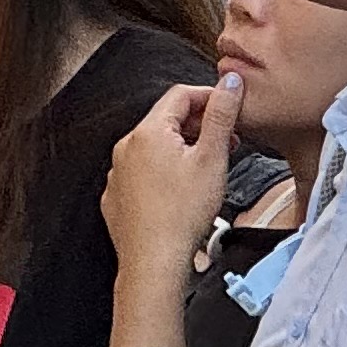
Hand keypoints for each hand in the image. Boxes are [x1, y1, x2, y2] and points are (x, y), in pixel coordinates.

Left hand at [106, 76, 243, 275]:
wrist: (153, 264)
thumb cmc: (182, 214)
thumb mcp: (212, 158)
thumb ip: (221, 114)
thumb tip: (230, 82)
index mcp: (148, 132)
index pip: (181, 94)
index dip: (210, 97)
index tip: (230, 110)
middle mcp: (126, 148)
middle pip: (167, 120)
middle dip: (199, 126)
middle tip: (227, 142)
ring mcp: (117, 174)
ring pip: (155, 148)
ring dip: (183, 149)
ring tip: (208, 169)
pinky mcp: (116, 197)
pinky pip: (143, 173)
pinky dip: (164, 172)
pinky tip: (182, 191)